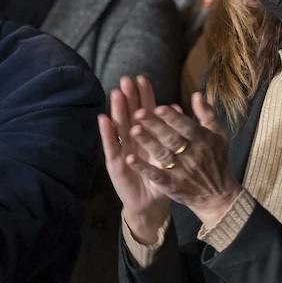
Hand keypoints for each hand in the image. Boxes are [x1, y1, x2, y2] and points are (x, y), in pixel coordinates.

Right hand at [98, 75, 170, 242]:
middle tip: (126, 79)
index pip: (145, 111)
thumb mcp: (168, 153)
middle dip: (128, 97)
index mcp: (146, 136)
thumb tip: (178, 107)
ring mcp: (122, 150)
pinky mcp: (115, 164)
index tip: (142, 79)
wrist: (151, 203)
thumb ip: (171, 131)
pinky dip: (107, 133)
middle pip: (130, 115)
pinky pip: (111, 146)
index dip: (143, 96)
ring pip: (119, 127)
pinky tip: (103, 119)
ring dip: (117, 110)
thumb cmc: (160, 176)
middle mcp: (132, 140)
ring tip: (116, 93)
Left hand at [123, 93, 239, 228]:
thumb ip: (207, 114)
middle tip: (138, 112)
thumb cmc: (217, 160)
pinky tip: (130, 158)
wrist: (218, 195)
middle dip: (155, 125)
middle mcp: (192, 155)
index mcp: (203, 140)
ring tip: (133, 130)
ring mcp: (181, 171)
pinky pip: (156, 175)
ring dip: (147, 142)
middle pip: (171, 138)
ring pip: (162, 155)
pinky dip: (143, 167)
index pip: (186, 126)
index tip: (158, 106)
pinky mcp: (172, 186)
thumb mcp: (218, 135)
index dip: (172, 117)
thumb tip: (196, 94)